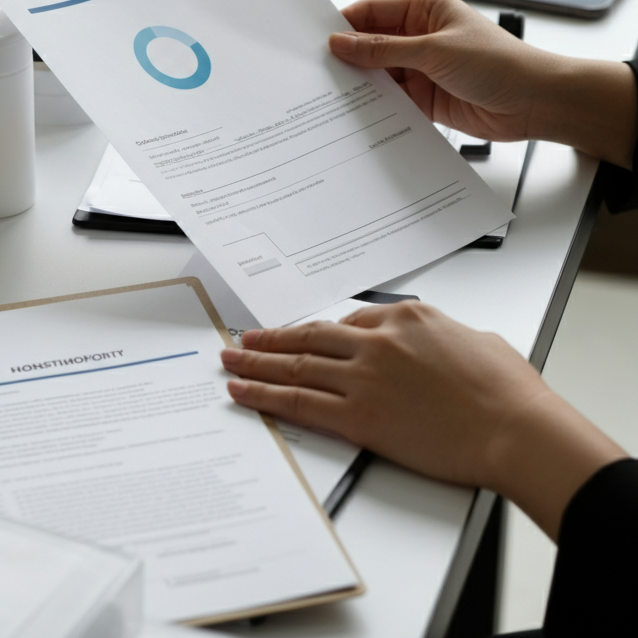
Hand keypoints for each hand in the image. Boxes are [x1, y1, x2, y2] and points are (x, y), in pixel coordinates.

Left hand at [221, 301, 625, 538]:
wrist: (516, 430)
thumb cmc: (508, 393)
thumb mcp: (478, 341)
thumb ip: (444, 336)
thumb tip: (436, 344)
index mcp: (406, 318)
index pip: (349, 322)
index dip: (318, 334)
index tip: (300, 337)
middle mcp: (377, 342)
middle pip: (310, 337)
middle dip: (271, 340)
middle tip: (244, 341)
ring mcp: (363, 377)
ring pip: (296, 365)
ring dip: (257, 364)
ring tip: (231, 362)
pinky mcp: (359, 415)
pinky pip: (300, 402)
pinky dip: (266, 395)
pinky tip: (244, 392)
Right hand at [328, 0, 634, 167]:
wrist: (535, 103)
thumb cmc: (501, 64)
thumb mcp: (434, 51)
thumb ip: (383, 49)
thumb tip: (342, 43)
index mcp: (425, 9)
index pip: (372, 12)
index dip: (344, 24)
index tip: (316, 39)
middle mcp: (420, 37)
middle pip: (371, 44)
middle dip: (348, 57)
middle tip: (317, 70)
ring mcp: (421, 68)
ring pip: (378, 73)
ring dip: (361, 84)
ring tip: (332, 93)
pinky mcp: (424, 97)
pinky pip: (390, 99)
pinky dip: (375, 105)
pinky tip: (357, 111)